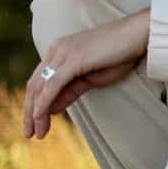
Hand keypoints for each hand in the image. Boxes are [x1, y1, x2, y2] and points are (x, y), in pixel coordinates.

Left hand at [25, 10, 151, 137]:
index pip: (39, 81)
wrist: (138, 35)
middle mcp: (56, 50)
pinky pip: (52, 85)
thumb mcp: (93, 79)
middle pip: (33, 85)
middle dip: (29, 112)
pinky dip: (44, 103)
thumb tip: (51, 108)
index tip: (36, 124)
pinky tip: (41, 117)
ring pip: (39, 87)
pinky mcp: (72, 60)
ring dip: (34, 112)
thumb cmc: (121, 55)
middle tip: (29, 134)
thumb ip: (70, 91)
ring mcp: (62, 53)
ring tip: (35, 133)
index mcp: (59, 52)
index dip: (34, 104)